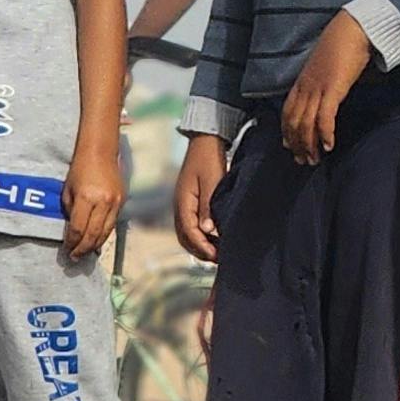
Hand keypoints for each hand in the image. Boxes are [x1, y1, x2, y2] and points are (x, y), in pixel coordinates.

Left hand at [63, 136, 124, 263]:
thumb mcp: (68, 191)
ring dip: (95, 245)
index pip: (78, 228)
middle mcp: (103, 202)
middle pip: (93, 234)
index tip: (66, 250)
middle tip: (75, 258)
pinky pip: (113, 223)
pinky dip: (104, 234)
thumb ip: (70, 212)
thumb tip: (73, 231)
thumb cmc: (79, 169)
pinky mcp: (122, 201)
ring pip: (106, 232)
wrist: (100, 152)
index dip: (71, 242)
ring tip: (85, 253)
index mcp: (86, 198)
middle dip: (83, 249)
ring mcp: (115, 202)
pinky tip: (97, 240)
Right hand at [174, 132, 227, 261]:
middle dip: (200, 250)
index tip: (216, 256)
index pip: (189, 232)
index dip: (202, 247)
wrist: (205, 141)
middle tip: (219, 259)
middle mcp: (180, 206)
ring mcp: (183, 205)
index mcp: (183, 202)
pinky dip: (200, 236)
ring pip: (187, 233)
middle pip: (185, 237)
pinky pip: (191, 225)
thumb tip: (207, 231)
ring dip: (200, 245)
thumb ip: (208, 206)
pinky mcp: (189, 203)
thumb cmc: (209, 159)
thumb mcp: (211, 181)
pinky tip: (214, 239)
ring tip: (218, 253)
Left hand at [282, 10, 375, 164]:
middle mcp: (305, 87)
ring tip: (315, 159)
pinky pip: (325, 117)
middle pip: (294, 122)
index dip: (287, 133)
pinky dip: (325, 133)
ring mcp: (318, 88)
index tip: (291, 148)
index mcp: (302, 82)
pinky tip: (329, 145)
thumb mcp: (324, 68)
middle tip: (303, 161)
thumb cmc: (342, 45)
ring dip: (309, 145)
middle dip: (297, 145)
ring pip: (306, 123)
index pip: (287, 113)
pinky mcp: (333, 89)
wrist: (352, 29)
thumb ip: (321, 83)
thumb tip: (325, 98)